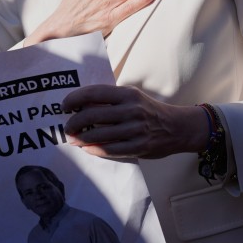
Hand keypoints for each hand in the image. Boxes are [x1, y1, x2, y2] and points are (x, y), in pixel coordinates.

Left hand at [62, 85, 209, 158]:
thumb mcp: (132, 97)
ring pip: (98, 135)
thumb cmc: (148, 110)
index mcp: (127, 94)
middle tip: (67, 127)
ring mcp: (135, 129)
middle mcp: (131, 110)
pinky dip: (94, 149)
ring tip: (73, 139)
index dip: (75, 99)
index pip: (94, 93)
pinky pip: (110, 149)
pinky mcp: (138, 146)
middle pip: (92, 115)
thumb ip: (110, 99)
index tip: (65, 106)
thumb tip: (80, 104)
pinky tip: (87, 148)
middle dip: (74, 122)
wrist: (177, 127)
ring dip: (81, 138)